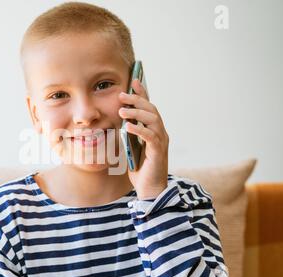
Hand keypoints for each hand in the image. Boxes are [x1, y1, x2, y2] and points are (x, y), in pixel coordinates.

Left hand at [118, 78, 168, 199]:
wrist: (149, 189)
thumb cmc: (140, 169)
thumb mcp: (132, 147)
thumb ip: (130, 134)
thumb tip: (121, 120)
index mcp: (154, 130)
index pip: (149, 108)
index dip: (143, 93)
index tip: (134, 80)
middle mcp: (161, 133)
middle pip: (151, 110)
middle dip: (137, 100)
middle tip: (122, 95)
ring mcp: (161, 142)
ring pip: (153, 120)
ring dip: (137, 113)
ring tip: (122, 110)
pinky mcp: (158, 153)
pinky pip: (150, 137)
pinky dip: (140, 130)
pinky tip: (128, 127)